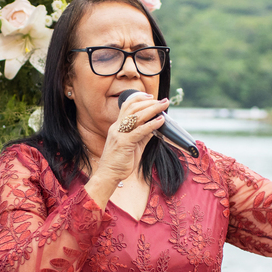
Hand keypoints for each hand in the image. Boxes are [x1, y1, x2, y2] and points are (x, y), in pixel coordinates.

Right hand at [86, 92, 167, 207]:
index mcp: (117, 126)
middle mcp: (117, 128)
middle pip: (133, 108)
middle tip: (163, 101)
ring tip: (163, 106)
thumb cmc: (120, 162)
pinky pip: (139, 131)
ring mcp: (119, 134)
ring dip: (152, 109)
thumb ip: (143, 135)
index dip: (139, 99)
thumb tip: (154, 127)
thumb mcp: (133, 145)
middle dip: (149, 102)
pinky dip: (151, 125)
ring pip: (136, 116)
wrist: (108, 175)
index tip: (151, 97)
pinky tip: (160, 121)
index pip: (127, 106)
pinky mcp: (124, 143)